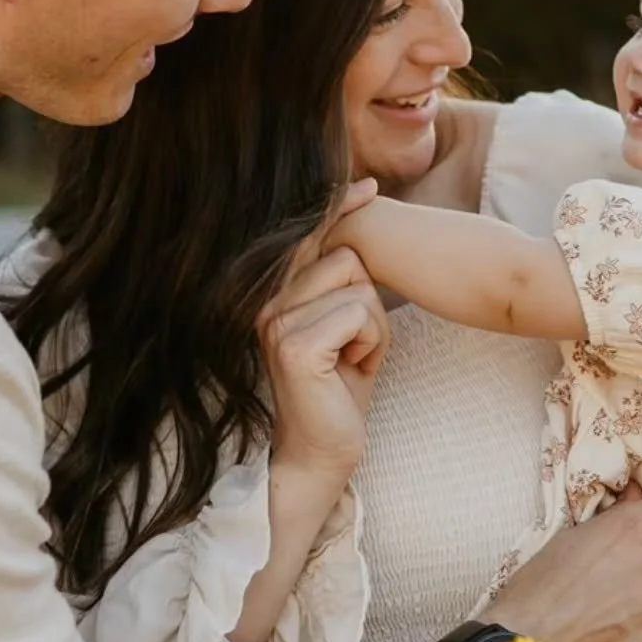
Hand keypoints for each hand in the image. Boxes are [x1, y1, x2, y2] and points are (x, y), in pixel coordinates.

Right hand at [256, 185, 389, 480]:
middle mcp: (266, 302)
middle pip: (348, 258)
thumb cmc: (339, 390)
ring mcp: (276, 322)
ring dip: (374, 328)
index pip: (309, 236)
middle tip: (355, 345)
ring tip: (353, 359)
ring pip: (359, 288)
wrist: (322, 452)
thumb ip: (344, 282)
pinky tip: (353, 371)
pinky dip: (373, 345)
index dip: (339, 208)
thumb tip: (367, 224)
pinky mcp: (295, 346)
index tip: (369, 189)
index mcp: (274, 294)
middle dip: (370, 303)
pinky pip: (361, 315)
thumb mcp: (343, 326)